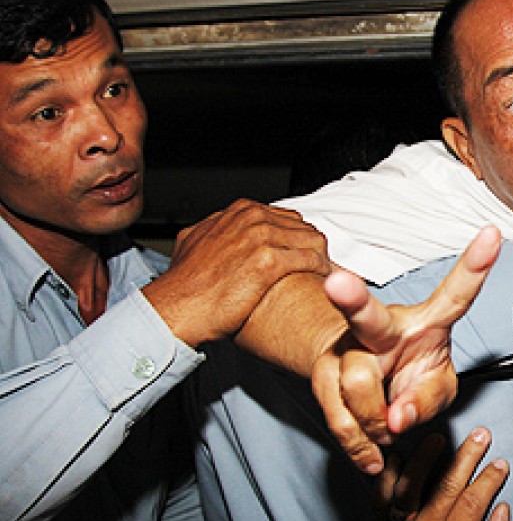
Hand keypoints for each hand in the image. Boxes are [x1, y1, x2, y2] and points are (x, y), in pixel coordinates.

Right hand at [143, 199, 330, 347]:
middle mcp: (251, 218)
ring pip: (312, 241)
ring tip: (328, 276)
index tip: (305, 253)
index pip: (287, 218)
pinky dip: (323, 270)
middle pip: (303, 227)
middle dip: (314, 248)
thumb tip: (220, 231)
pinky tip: (323, 281)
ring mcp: (260, 237)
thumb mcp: (195, 242)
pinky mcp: (269, 261)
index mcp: (240, 211)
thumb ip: (216, 231)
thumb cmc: (185, 285)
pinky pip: (311, 260)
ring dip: (324, 259)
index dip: (298, 238)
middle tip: (322, 267)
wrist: (176, 308)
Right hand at [314, 226, 501, 473]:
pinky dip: (360, 443)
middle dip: (351, 296)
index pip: (456, 294)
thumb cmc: (412, 379)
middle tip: (339, 282)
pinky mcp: (321, 375)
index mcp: (427, 322)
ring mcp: (346, 348)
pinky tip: (373, 449)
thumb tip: (396, 417)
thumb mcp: (437, 390)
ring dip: (377, 420)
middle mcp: (381, 326)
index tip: (493, 233)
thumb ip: (427, 400)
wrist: (366, 390)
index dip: (475, 265)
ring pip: (357, 384)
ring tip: (388, 421)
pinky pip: (338, 417)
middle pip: (366, 314)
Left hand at [375, 428, 512, 520]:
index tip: (501, 463)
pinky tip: (398, 456)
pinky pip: (379, 499)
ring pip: (408, 487)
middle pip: (445, 487)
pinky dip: (386, 476)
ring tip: (438, 438)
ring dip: (423, 459)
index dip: (488, 480)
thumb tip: (503, 509)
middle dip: (466, 457)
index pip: (471, 504)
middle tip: (481, 435)